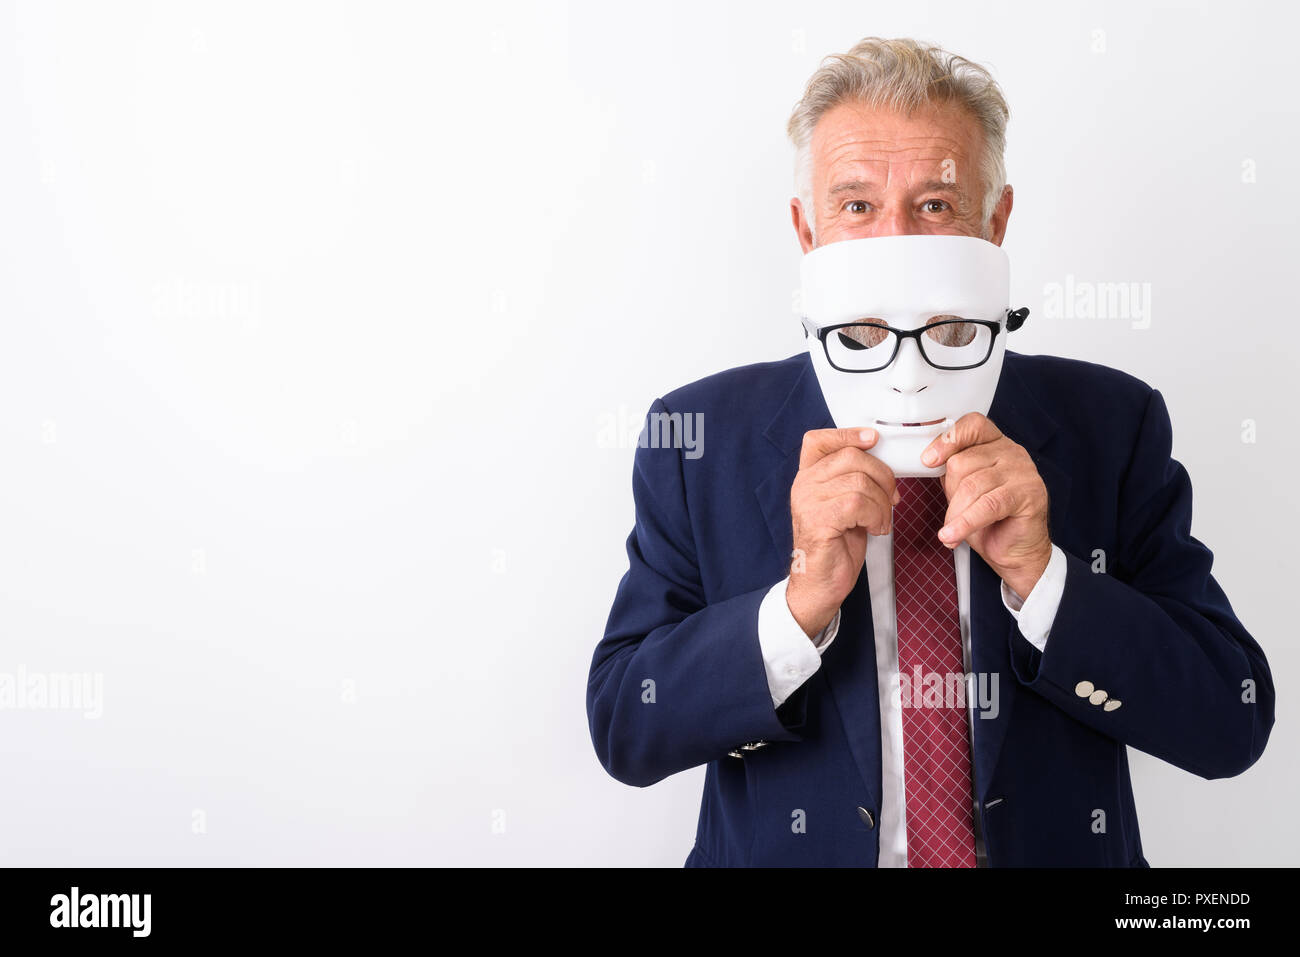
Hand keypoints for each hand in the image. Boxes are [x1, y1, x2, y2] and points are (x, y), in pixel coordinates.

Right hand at [786, 427, 898, 638]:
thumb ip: (853, 479)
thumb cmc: (835, 546)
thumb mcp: (845, 504)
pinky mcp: (818, 521)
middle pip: (851, 457)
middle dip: (882, 476)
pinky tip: (875, 529)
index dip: (848, 434)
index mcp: (808, 478)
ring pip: (859, 481)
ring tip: (881, 520)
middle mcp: (802, 486)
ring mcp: (807, 502)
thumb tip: (881, 459)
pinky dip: (877, 516)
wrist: (820, 585)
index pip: (819, 440)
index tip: (873, 439)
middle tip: (891, 498)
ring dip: (883, 502)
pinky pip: (858, 503)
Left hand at [921, 412, 1052, 597]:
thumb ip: (952, 473)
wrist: (1017, 552)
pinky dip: (965, 523)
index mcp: (995, 445)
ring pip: (971, 486)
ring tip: (951, 531)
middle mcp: (1012, 453)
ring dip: (955, 514)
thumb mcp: (963, 491)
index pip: (972, 425)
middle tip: (951, 515)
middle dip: (950, 493)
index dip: (947, 440)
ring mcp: (1023, 472)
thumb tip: (928, 461)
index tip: (928, 460)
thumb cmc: (990, 522)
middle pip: (963, 462)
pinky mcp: (1029, 494)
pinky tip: (953, 535)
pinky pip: (987, 505)